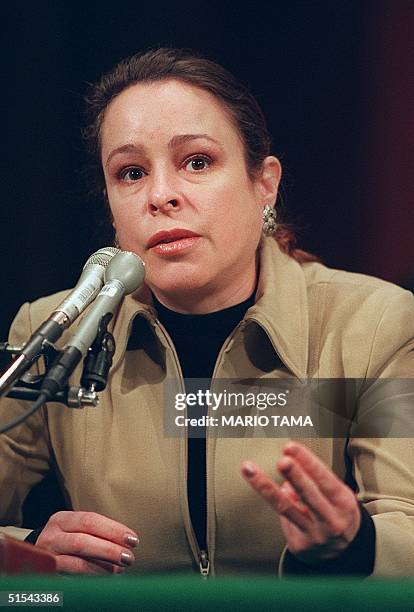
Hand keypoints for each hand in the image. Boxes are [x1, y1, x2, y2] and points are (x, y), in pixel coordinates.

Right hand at [35, 511, 138, 573]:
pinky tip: (103, 580)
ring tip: (119, 570)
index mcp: (61, 520)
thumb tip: (128, 543)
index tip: (133, 539)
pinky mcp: (46, 578)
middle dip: (109, 550)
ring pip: (76, 564)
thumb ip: (99, 533)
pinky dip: (90, 580)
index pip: (90, 520)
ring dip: (102, 569)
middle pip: (82, 542)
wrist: (37, 558)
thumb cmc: (68, 541)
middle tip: (129, 558)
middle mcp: (50, 537)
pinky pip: (70, 580)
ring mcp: (45, 559)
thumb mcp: (78, 530)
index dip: (113, 530)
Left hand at [241, 442, 360, 566]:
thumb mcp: (337, 495)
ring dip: (265, 486)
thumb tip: (291, 468)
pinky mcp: (299, 545)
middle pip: (309, 495)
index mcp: (344, 504)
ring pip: (285, 508)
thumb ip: (316, 480)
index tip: (291, 447)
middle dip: (295, 476)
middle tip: (282, 461)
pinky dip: (280, 501)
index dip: (307, 462)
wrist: (342, 554)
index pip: (324, 479)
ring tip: (250, 469)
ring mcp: (314, 535)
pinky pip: (284, 518)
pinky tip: (280, 493)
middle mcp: (330, 522)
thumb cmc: (337, 514)